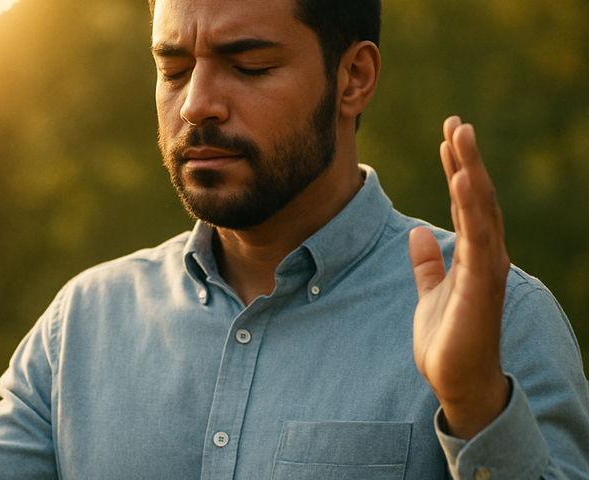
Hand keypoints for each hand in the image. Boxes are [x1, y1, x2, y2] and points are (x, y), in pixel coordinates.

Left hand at [409, 116, 510, 439]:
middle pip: (478, 198)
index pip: (465, 204)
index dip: (457, 170)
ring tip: (461, 136)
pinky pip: (478, 239)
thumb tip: (418, 234)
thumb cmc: (449, 340)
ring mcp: (486, 269)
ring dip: (471, 171)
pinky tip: (464, 180)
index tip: (447, 138)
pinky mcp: (480, 285)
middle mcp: (484, 256)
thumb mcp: (430, 293)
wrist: (458, 381)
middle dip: (467, 159)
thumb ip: (428, 265)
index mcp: (472, 256)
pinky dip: (471, 208)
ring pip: (482, 210)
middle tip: (457, 122)